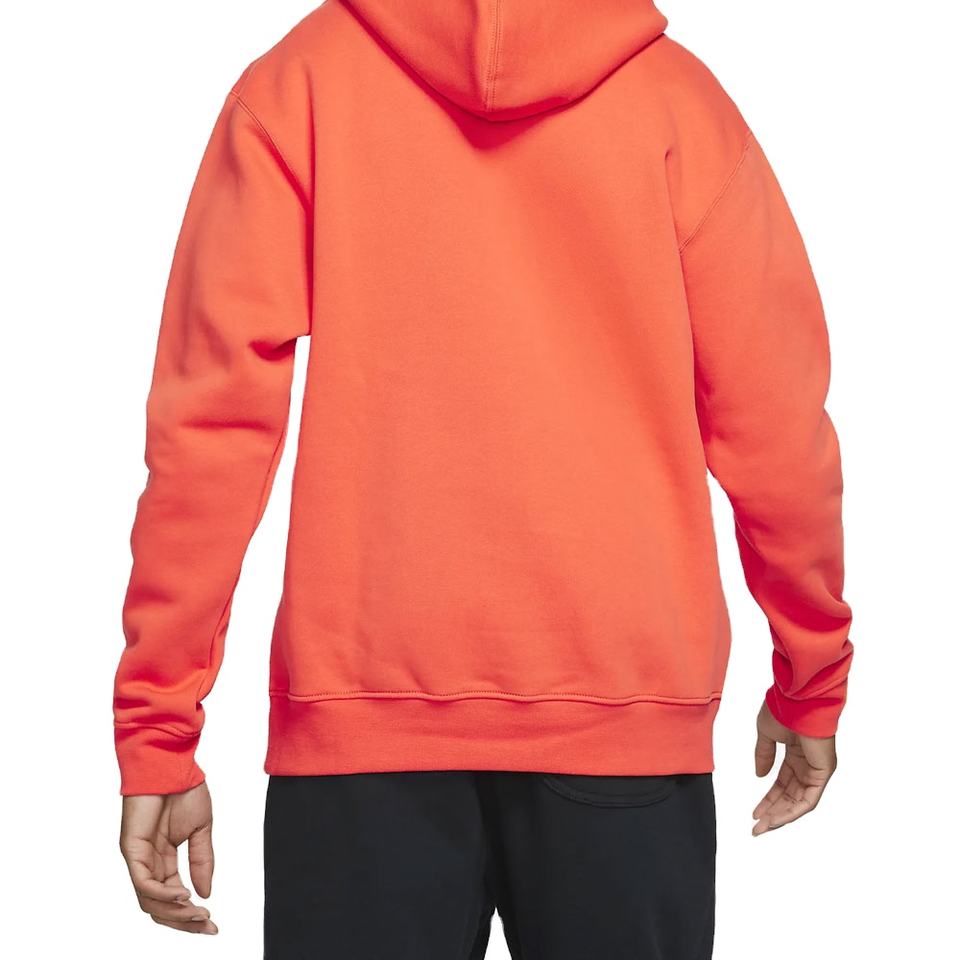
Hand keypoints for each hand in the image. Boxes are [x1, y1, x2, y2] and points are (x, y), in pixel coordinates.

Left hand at [119, 781, 217, 933]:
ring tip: (198, 913)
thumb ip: (202, 861)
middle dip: (184, 922)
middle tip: (207, 926)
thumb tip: (205, 893)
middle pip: (159, 907)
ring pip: (149, 901)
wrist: (172, 763)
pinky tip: (184, 896)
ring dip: (174, 913)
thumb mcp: (201, 830)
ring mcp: (137, 857)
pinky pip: (144, 882)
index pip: (173, 897)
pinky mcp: (131, 849)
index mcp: (163, 859)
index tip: (213, 924)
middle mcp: (147, 862)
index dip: (191, 915)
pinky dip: (162, 894)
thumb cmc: (184, 789)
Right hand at [752, 700, 836, 835]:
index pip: (782, 783)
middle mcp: (807, 764)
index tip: (754, 812)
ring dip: (781, 816)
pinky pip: (808, 799)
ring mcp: (816, 770)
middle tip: (757, 827)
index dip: (768, 799)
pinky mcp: (823, 773)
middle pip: (790, 796)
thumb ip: (764, 755)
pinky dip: (792, 811)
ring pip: (799, 802)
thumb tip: (760, 775)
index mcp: (795, 754)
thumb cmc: (782, 710)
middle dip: (773, 812)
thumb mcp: (766, 734)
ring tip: (763, 828)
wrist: (797, 700)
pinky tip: (776, 819)